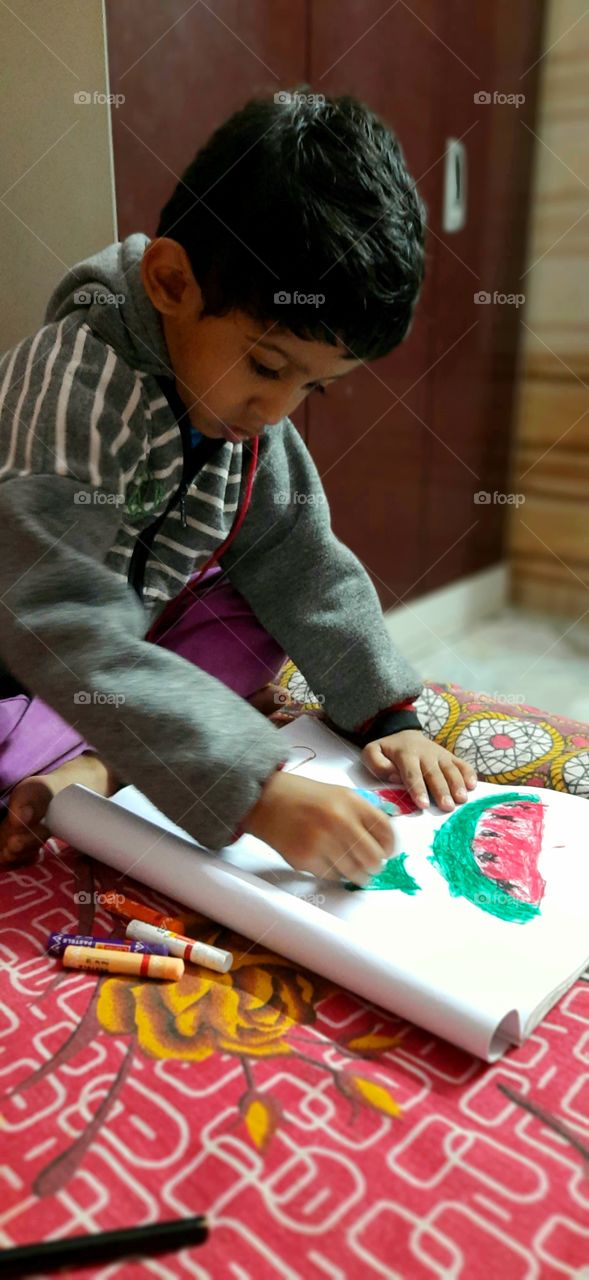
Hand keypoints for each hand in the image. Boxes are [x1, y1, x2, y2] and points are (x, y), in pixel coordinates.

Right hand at [242, 770, 394, 885]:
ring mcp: (321, 841)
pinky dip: (337, 875)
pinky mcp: (305, 859)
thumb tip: (384, 840)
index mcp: (351, 802)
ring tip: (358, 873)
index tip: (388, 852)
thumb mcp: (338, 794)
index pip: (384, 830)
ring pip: (354, 872)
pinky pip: (332, 876)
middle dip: (376, 866)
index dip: (390, 846)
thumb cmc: (304, 797)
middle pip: (373, 857)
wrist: (266, 800)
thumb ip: (362, 812)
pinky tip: (332, 865)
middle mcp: (339, 821)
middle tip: (373, 867)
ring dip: (359, 876)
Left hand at [361, 729, 476, 811]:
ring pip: (450, 769)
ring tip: (462, 799)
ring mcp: (440, 754)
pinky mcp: (450, 756)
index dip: (418, 789)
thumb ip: (377, 764)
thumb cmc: (388, 750)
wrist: (404, 733)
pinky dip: (469, 773)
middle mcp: (425, 753)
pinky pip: (462, 764)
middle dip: (441, 790)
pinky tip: (473, 785)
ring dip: (457, 784)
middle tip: (447, 806)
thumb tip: (394, 776)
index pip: (412, 773)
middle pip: (434, 774)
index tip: (423, 804)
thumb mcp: (372, 752)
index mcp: (405, 754)